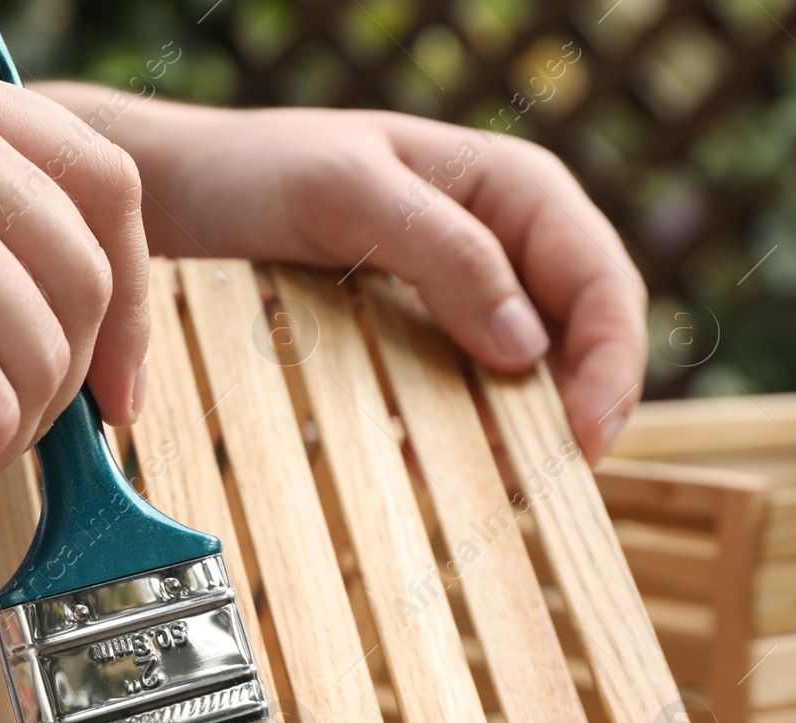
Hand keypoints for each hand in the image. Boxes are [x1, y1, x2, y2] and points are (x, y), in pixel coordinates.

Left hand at [39, 88, 644, 457]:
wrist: (182, 193)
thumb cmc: (259, 169)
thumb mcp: (350, 193)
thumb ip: (443, 253)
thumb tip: (527, 348)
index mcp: (515, 188)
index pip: (601, 281)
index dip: (612, 364)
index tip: (588, 438)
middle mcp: (503, 243)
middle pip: (576, 340)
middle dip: (569, 410)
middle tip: (540, 481)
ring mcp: (460, 294)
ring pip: (521, 378)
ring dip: (508, 431)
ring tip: (476, 478)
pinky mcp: (412, 335)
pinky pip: (456, 391)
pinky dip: (450, 431)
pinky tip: (419, 459)